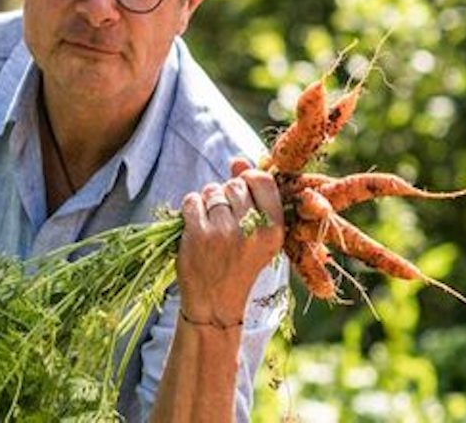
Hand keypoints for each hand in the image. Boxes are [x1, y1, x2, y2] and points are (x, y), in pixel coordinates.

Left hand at [176, 157, 283, 325]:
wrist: (215, 303)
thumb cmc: (239, 265)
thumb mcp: (258, 237)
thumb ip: (253, 196)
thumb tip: (238, 160)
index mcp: (274, 230)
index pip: (262, 181)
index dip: (249, 179)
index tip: (243, 190)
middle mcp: (251, 230)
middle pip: (235, 185)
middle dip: (227, 194)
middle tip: (225, 217)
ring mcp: (223, 232)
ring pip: (212, 190)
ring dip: (208, 201)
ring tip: (211, 222)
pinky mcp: (197, 235)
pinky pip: (192, 200)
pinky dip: (191, 208)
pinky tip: (196, 225)